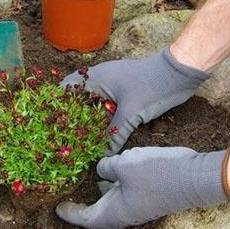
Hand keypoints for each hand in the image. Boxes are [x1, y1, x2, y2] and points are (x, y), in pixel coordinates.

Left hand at [56, 146, 228, 228]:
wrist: (194, 177)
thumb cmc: (156, 173)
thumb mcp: (124, 164)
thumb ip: (106, 168)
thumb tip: (100, 170)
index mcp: (115, 211)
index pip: (86, 218)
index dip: (70, 213)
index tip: (57, 208)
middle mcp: (125, 212)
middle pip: (98, 214)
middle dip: (83, 206)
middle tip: (70, 195)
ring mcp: (138, 206)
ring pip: (112, 203)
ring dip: (99, 195)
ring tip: (87, 181)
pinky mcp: (148, 196)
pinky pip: (124, 194)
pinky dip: (114, 186)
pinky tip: (111, 171)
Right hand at [62, 48, 209, 154]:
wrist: (179, 73)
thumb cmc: (152, 85)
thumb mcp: (132, 112)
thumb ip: (115, 134)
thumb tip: (103, 156)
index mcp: (96, 77)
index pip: (66, 88)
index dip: (56, 104)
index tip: (50, 122)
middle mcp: (101, 80)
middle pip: (78, 98)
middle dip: (71, 116)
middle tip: (63, 136)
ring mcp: (113, 87)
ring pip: (93, 104)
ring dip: (88, 119)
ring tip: (79, 140)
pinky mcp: (124, 94)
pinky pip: (107, 108)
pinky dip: (103, 119)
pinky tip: (101, 135)